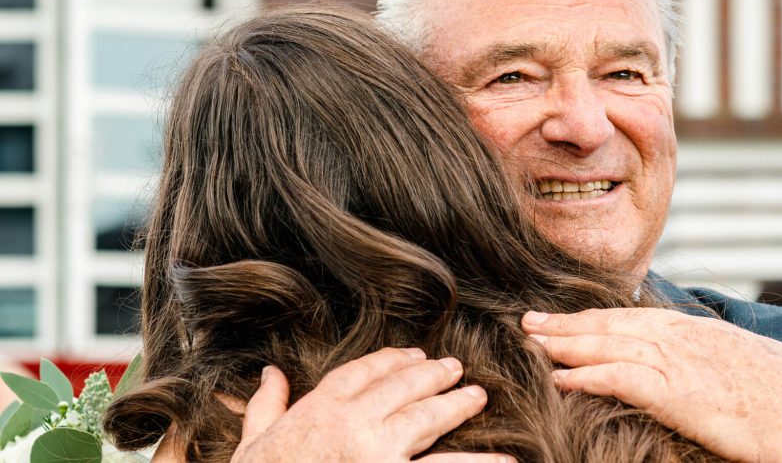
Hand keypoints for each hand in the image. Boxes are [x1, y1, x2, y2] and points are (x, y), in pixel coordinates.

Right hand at [230, 347, 513, 462]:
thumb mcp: (252, 445)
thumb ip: (265, 406)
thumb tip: (271, 373)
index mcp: (319, 409)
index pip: (363, 372)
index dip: (391, 360)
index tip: (412, 353)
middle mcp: (353, 424)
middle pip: (402, 388)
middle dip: (432, 375)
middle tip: (455, 368)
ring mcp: (378, 455)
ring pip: (427, 420)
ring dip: (457, 405)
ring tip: (479, 396)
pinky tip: (504, 460)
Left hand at [522, 308, 781, 462]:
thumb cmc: (781, 392)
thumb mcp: (737, 358)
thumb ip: (703, 352)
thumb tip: (687, 361)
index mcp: (691, 328)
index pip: (629, 316)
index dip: (590, 317)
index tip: (562, 318)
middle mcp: (678, 335)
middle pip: (609, 323)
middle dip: (566, 323)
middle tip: (528, 322)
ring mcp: (677, 360)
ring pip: (608, 344)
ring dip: (565, 344)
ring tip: (532, 344)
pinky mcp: (677, 391)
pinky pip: (621, 378)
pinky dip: (588, 376)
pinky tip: (562, 379)